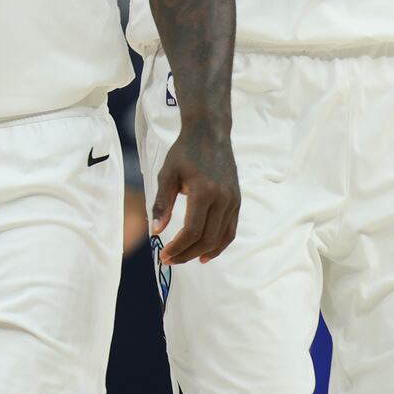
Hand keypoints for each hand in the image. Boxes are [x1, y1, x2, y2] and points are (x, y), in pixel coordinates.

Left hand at [152, 119, 238, 265]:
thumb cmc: (185, 152)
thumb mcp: (167, 174)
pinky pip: (230, 231)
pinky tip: (206, 254)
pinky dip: (219, 245)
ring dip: (202, 253)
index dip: (177, 248)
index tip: (163, 255)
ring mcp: (233, 200)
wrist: (210, 133)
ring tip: (185, 259)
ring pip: (220, 238)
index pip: (192, 230)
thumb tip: (156, 231)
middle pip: (207, 239)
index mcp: (204, 190)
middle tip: (169, 260)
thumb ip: (162, 203)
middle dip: (187, 254)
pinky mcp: (237, 201)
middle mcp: (222, 198)